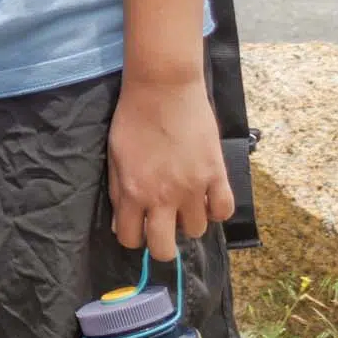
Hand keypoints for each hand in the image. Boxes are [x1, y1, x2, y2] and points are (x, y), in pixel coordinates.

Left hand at [109, 73, 233, 256]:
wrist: (163, 89)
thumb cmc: (132, 118)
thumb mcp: (114, 155)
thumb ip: (117, 191)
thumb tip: (121, 223)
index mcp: (132, 191)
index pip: (131, 239)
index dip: (133, 236)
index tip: (137, 227)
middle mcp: (163, 197)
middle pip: (165, 248)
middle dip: (162, 245)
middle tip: (162, 227)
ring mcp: (193, 188)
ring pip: (196, 231)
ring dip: (188, 221)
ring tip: (183, 203)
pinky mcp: (217, 175)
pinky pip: (223, 211)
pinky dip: (215, 209)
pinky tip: (206, 198)